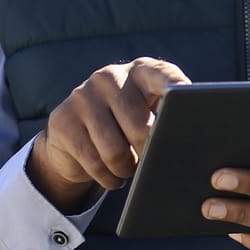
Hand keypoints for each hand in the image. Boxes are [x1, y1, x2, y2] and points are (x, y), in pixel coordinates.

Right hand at [26, 57, 190, 212]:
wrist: (74, 138)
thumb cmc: (126, 127)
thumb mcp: (148, 116)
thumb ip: (168, 119)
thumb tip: (185, 140)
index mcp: (141, 71)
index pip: (163, 75)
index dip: (176, 89)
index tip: (186, 98)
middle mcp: (110, 77)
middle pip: (139, 126)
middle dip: (148, 153)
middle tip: (150, 161)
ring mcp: (83, 95)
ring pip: (114, 151)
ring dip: (127, 169)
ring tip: (130, 168)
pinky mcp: (63, 119)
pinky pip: (94, 162)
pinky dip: (108, 178)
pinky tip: (111, 174)